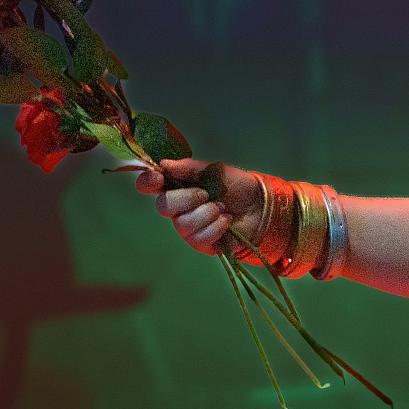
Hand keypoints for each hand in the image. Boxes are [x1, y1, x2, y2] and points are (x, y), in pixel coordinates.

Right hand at [133, 157, 261, 255]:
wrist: (261, 206)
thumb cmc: (237, 186)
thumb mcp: (214, 170)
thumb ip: (188, 168)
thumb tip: (164, 164)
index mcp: (176, 186)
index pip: (148, 185)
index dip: (147, 181)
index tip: (159, 177)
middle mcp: (177, 208)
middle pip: (162, 206)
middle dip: (187, 198)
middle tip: (207, 194)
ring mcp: (187, 227)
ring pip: (183, 224)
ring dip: (206, 213)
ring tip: (222, 207)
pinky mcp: (201, 243)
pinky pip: (198, 238)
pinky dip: (216, 227)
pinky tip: (226, 221)